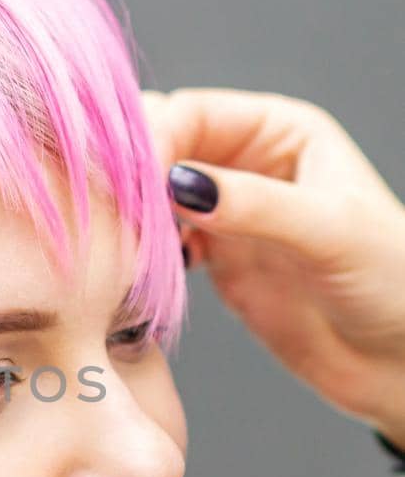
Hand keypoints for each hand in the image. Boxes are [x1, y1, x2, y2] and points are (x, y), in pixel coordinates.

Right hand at [143, 87, 404, 452]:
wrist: (400, 361)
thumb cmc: (394, 283)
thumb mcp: (330, 232)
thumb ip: (255, 206)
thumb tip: (181, 184)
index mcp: (280, 131)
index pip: (192, 115)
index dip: (151, 140)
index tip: (124, 180)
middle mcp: (247, 163)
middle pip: (162, 148)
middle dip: (129, 174)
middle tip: (101, 211)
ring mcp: (228, 213)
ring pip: (152, 197)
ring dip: (128, 216)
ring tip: (110, 243)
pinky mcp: (215, 260)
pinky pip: (158, 244)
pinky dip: (138, 254)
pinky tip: (132, 272)